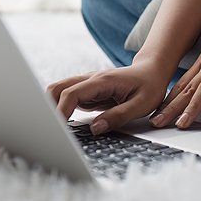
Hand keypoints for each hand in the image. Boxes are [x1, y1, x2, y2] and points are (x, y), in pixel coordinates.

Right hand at [46, 58, 173, 134]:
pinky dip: (62, 110)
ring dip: (53, 107)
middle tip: (48, 129)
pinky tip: (63, 126)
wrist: (153, 70)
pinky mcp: (89, 92)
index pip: (72, 94)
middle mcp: (91, 80)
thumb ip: (119, 116)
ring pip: (60, 92)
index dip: (61, 111)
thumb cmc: (150, 86)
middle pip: (57, 89)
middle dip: (48, 107)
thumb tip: (95, 129)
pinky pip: (69, 99)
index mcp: (102, 81)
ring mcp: (88, 85)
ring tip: (53, 129)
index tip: (58, 129)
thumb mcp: (142, 104)